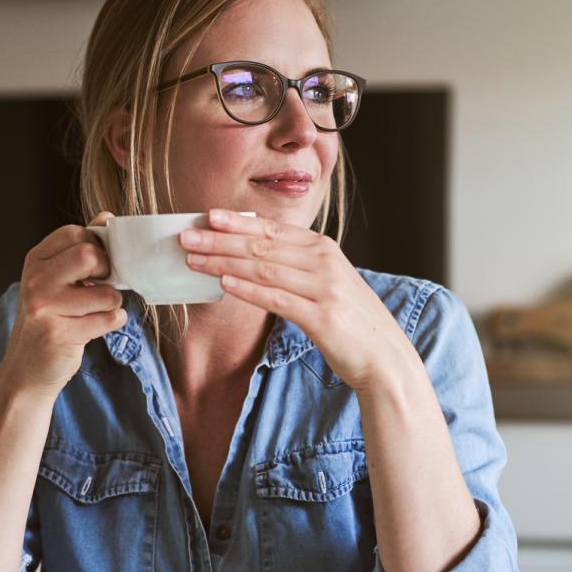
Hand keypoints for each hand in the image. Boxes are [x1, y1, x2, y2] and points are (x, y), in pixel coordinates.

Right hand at [0, 213, 124, 396]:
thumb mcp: (56, 279)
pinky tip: (94, 328)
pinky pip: (109, 320)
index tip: (96, 266)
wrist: (27, 369)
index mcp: (36, 260)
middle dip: (107, 272)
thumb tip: (106, 217)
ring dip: (112, 304)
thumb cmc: (49, 319)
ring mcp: (44, 307)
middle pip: (89, 255)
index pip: (76, 233)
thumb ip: (80, 248)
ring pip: (106, 293)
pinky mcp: (59, 334)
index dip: (96, 247)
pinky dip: (113, 322)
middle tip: (100, 286)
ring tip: (96, 311)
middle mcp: (36, 280)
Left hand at [180, 209, 412, 391]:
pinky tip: (224, 283)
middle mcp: (324, 263)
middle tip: (186, 236)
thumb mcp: (326, 283)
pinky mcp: (322, 317)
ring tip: (193, 259)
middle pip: (262, 246)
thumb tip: (251, 258)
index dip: (237, 222)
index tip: (207, 216)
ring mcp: (324, 288)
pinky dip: (248, 289)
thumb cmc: (350, 321)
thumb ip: (296, 267)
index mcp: (324, 249)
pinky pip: (277, 299)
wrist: (385, 355)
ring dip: (224, 262)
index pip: (272, 230)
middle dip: (220, 240)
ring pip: (264, 269)